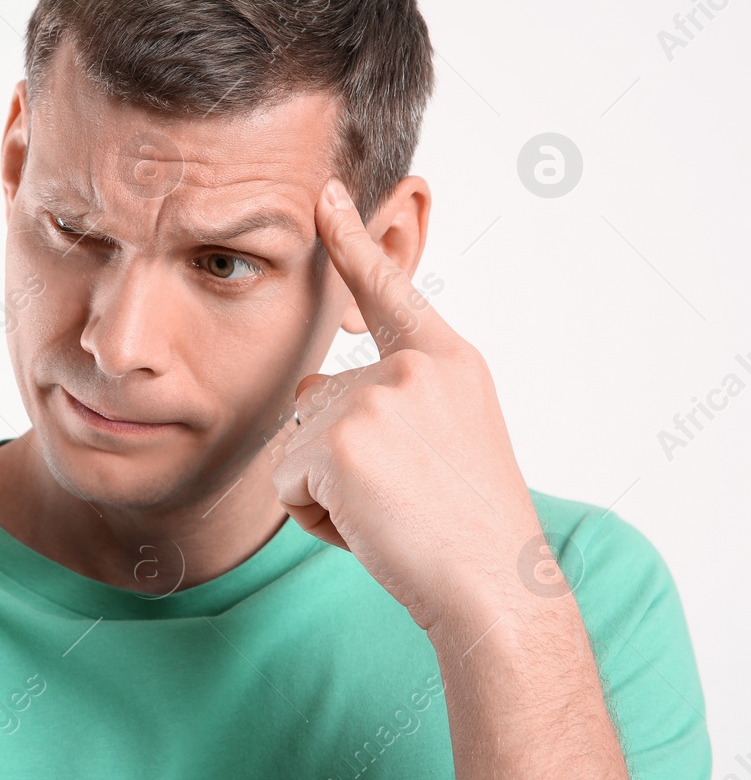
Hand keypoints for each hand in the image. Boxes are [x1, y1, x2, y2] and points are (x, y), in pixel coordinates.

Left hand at [271, 177, 545, 633]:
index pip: (389, 291)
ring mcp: (374, 398)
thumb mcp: (443, 441)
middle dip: (336, 461)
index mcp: (447, 361)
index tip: (324, 192)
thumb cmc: (466, 529)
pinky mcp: (337, 439)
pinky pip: (285, 480)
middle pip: (316, 401)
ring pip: (296, 444)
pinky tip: (369, 527)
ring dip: (325, 491)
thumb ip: (382, 400)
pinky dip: (314, 515)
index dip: (354, 239)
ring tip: (391, 514)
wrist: (494, 587)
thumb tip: (308, 384)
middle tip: (404, 499)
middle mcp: (412, 367)